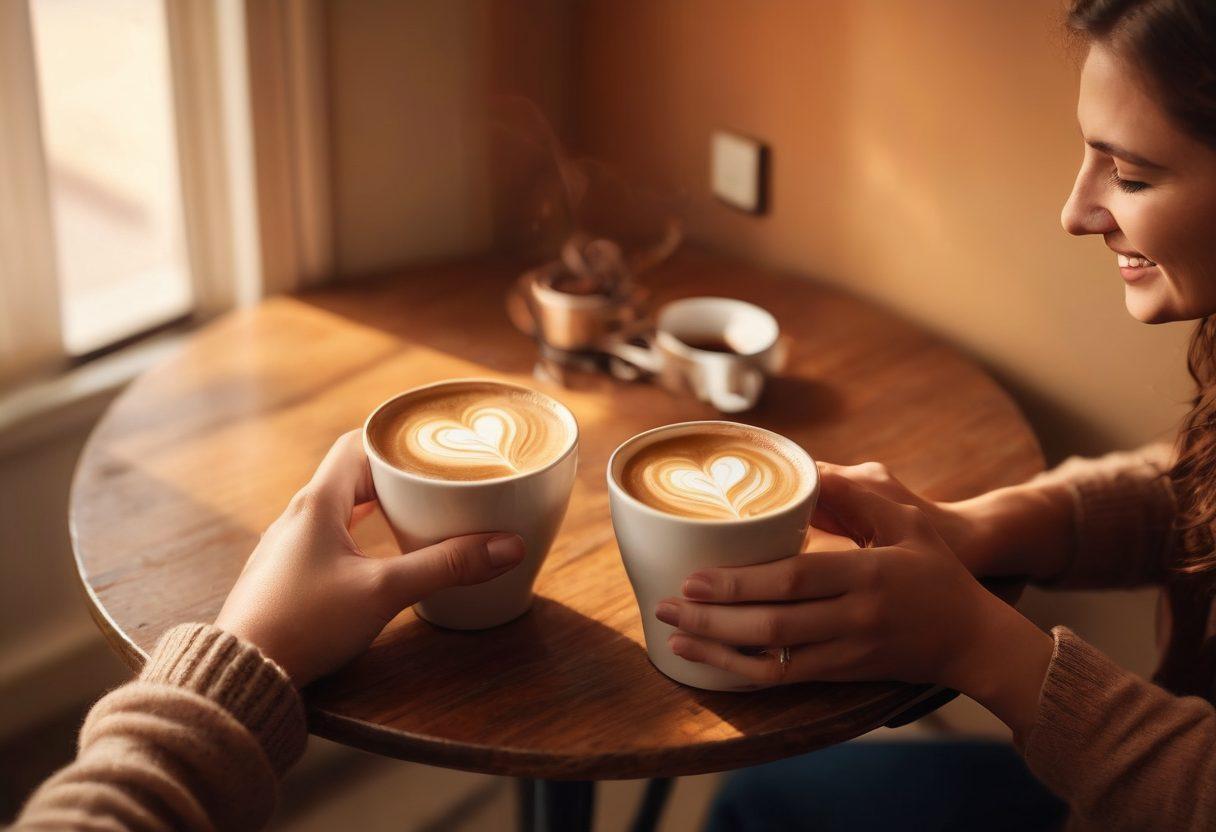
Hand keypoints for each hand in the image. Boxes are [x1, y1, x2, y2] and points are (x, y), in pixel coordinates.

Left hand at [215, 431, 525, 686]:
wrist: (243, 675)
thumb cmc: (304, 625)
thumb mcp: (384, 592)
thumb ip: (445, 567)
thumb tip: (508, 545)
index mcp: (317, 504)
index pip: (356, 445)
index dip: (395, 440)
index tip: (432, 445)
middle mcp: (298, 517)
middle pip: (351, 475)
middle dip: (395, 474)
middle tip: (437, 479)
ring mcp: (288, 547)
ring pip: (339, 508)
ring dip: (377, 505)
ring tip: (418, 513)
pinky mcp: (287, 576)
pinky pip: (329, 537)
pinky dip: (360, 534)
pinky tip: (379, 555)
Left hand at [656, 461, 1052, 734]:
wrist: (973, 639)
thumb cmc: (937, 571)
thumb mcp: (906, 520)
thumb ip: (856, 494)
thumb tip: (806, 468)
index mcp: (868, 575)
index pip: (795, 580)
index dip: (741, 582)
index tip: (697, 575)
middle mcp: (854, 619)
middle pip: (773, 625)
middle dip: (713, 617)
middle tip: (666, 602)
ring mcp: (847, 652)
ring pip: (773, 660)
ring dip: (718, 650)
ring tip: (673, 634)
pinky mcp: (843, 674)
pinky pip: (785, 679)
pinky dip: (743, 673)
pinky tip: (710, 661)